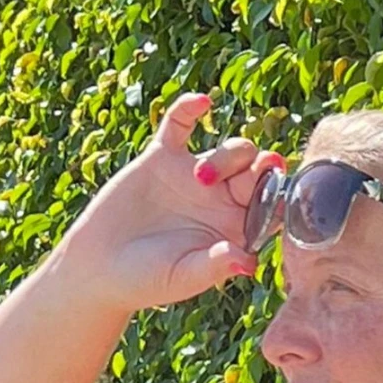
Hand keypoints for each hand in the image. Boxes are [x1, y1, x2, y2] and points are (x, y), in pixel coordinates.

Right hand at [50, 87, 284, 314]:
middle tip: (264, 167)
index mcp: (236, 230)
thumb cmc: (146, 281)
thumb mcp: (183, 278)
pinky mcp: (162, 158)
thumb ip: (215, 267)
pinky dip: (190, 109)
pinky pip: (181, 125)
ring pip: (230, 150)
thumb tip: (249, 264)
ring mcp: (194, 176)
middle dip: (265, 167)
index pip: (270, 207)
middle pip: (257, 173)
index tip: (282, 194)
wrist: (100, 267)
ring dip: (228, 156)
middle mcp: (222, 200)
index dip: (280, 197)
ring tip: (200, 177)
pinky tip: (202, 101)